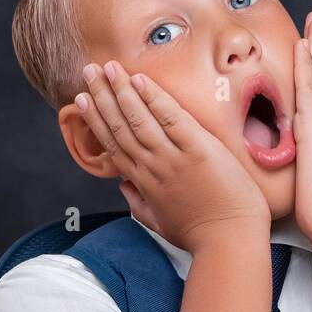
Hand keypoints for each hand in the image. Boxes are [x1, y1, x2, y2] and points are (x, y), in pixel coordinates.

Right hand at [75, 60, 269, 252]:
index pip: (113, 144)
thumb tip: (123, 188)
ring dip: (122, 90)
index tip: (82, 100)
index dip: (96, 120)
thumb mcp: (160, 223)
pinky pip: (171, 118)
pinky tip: (140, 80)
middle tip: (89, 71)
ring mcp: (174, 158)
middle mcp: (153, 167)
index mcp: (143, 183)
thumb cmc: (201, 235)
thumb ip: (139, 204)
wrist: (229, 243)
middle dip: (102, 96)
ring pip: (139, 118)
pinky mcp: (198, 150)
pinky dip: (154, 98)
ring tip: (108, 68)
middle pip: (120, 126)